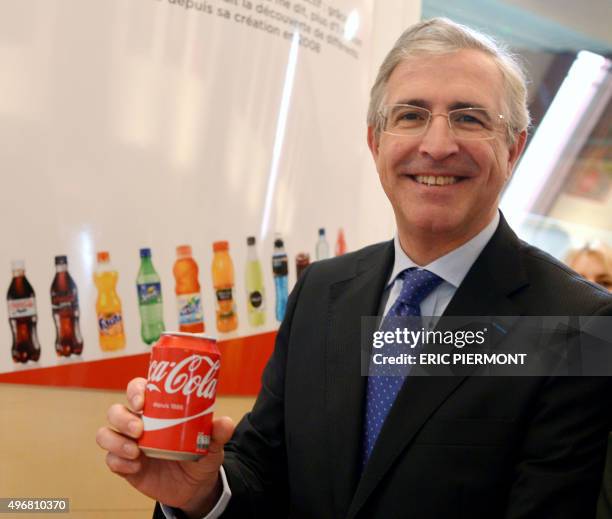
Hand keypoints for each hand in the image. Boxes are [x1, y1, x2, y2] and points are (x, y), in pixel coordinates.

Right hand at [96, 377, 234, 516]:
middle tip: (140, 429)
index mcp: (157, 408)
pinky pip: (111, 460)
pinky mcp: (125, 465)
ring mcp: (129, 443)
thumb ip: (217, 433)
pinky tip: (135, 467)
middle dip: (123, 418)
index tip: (143, 401)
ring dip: (116, 441)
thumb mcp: (212, 442)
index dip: (135, 391)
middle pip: (116, 411)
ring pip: (106, 434)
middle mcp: (139, 422)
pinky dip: (119, 462)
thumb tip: (225, 423)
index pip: (138, 389)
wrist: (196, 486)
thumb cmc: (200, 453)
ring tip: (136, 451)